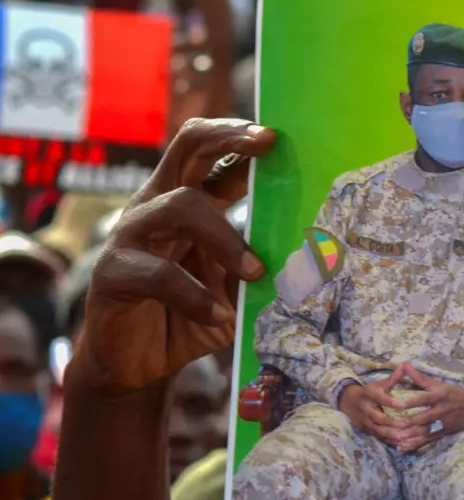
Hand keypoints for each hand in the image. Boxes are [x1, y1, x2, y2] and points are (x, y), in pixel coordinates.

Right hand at [71, 120, 273, 394]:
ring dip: (226, 238)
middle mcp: (157, 205)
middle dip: (227, 138)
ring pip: (179, 207)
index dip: (241, 137)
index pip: (211, 152)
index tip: (276, 136)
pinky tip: (218, 315)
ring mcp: (131, 235)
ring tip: (256, 273)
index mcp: (189, 200)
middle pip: (186, 147)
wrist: (137, 363)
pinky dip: (195, 295)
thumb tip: (314, 253)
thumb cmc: (193, 314)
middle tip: (264, 145)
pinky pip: (157, 273)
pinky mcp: (112, 273)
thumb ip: (261, 262)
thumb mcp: (235, 287)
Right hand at [338, 364, 414, 444]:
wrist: (348, 403)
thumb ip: (393, 377)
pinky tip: (405, 443)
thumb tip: (406, 364)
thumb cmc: (369, 392)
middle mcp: (366, 410)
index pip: (378, 398)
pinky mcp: (368, 432)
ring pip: (380, 431)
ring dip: (394, 434)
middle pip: (380, 418)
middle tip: (410, 424)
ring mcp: (365, 423)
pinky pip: (380, 438)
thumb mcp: (378, 384)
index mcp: (368, 395)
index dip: (389, 401)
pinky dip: (392, 441)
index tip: (403, 404)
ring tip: (410, 435)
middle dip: (395, 423)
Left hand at [392, 364, 463, 452]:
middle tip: (391, 425)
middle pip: (423, 418)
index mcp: (439, 395)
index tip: (395, 404)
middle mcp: (441, 410)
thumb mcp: (438, 383)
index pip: (423, 399)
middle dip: (407, 422)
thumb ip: (419, 377)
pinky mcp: (445, 432)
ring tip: (395, 437)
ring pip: (425, 431)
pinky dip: (416, 443)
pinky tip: (403, 447)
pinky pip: (429, 439)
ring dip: (410, 435)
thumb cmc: (452, 392)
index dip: (410, 401)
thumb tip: (404, 365)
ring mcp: (444, 423)